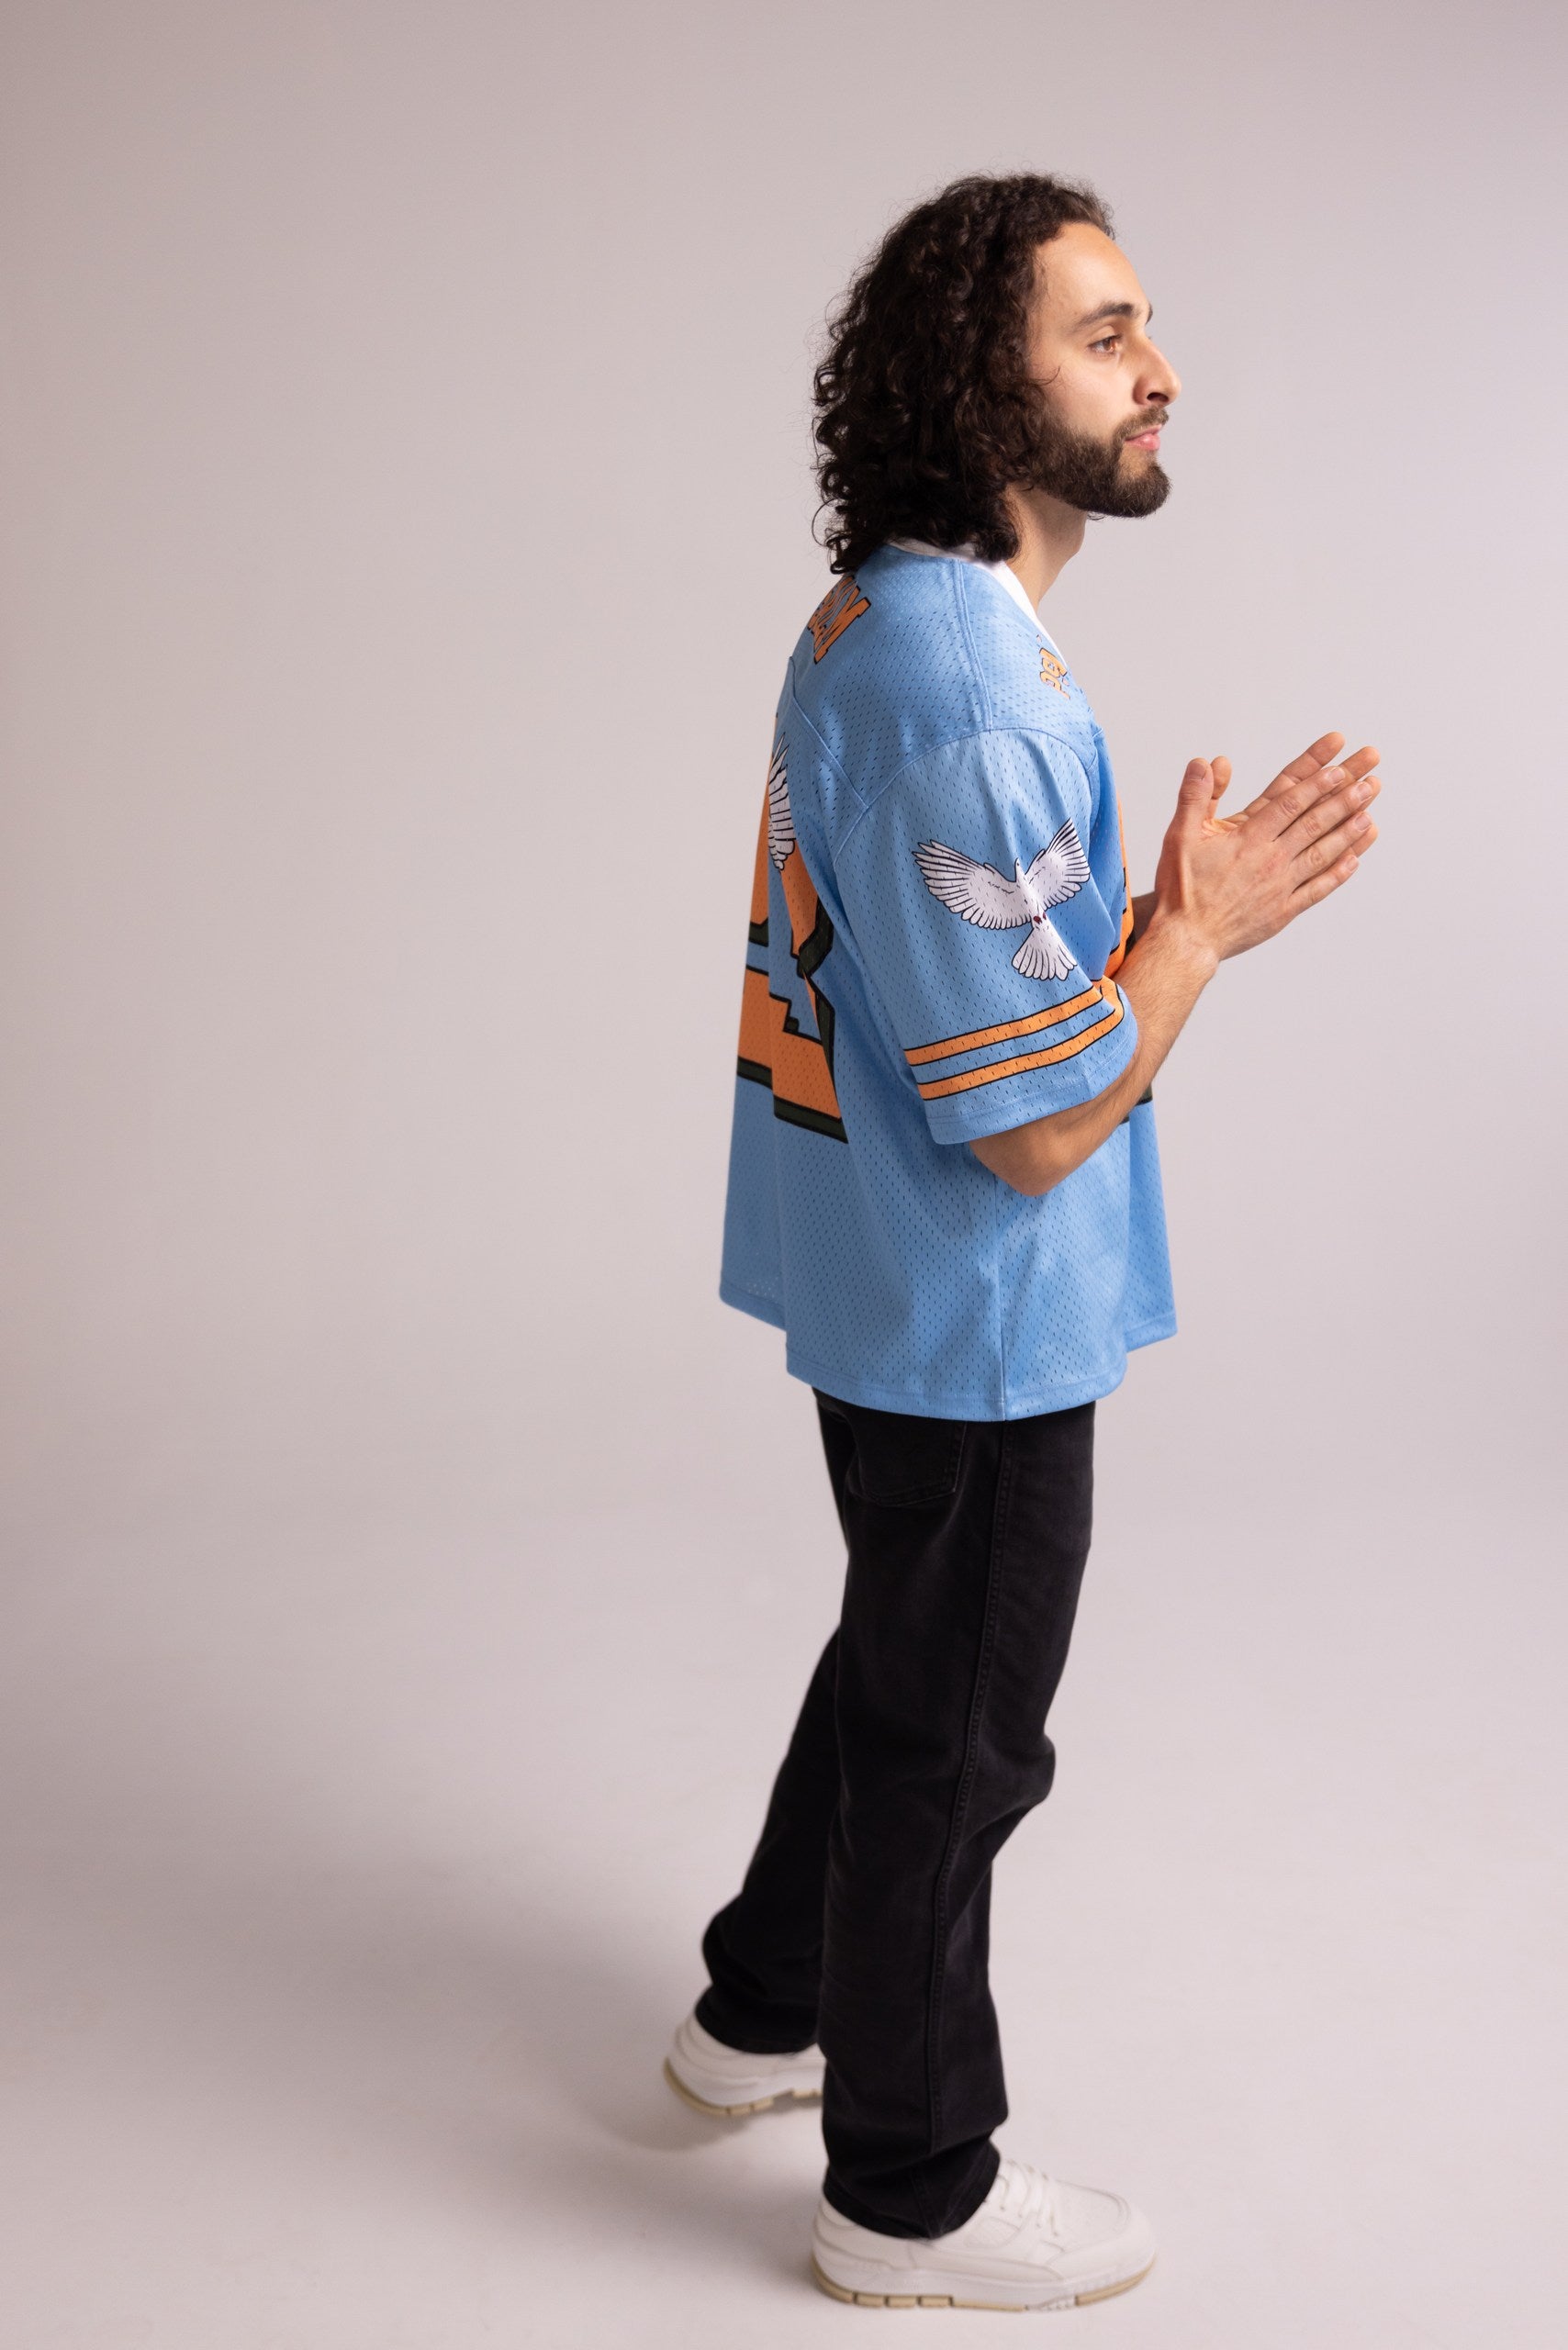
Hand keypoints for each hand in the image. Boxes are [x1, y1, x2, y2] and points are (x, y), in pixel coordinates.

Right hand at [1149, 730, 1380, 965]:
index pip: (1290, 804)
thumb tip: (1204, 761)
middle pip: (1315, 825)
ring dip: (1348, 834)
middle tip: (1369, 784)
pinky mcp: (1284, 911)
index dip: (1317, 785)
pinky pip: (1318, 890)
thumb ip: (1194, 796)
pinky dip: (1338, 874)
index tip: (1340, 770)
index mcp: (1248, 840)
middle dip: (1344, 802)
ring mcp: (1281, 887)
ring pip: (1323, 855)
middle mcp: (1271, 861)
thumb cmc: (1181, 890)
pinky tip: (1354, 861)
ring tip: (1369, 816)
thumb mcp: (1180, 836)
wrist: (1187, 940)